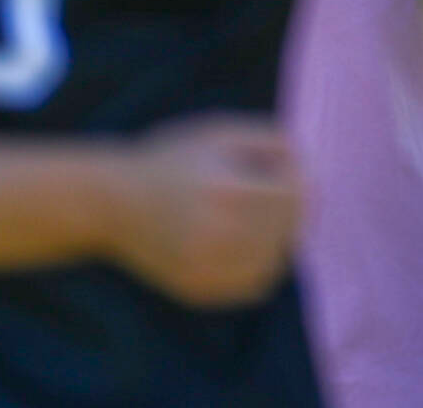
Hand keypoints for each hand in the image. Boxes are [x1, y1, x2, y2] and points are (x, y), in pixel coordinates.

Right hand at [99, 114, 301, 307]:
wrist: (110, 202)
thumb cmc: (174, 160)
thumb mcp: (224, 132)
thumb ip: (276, 143)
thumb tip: (312, 177)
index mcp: (227, 190)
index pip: (296, 195)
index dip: (296, 179)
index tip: (277, 171)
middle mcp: (217, 234)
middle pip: (289, 229)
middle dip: (288, 209)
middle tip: (266, 193)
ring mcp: (205, 267)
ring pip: (278, 260)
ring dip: (277, 239)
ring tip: (254, 218)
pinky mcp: (197, 290)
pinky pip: (256, 285)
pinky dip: (260, 266)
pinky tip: (242, 243)